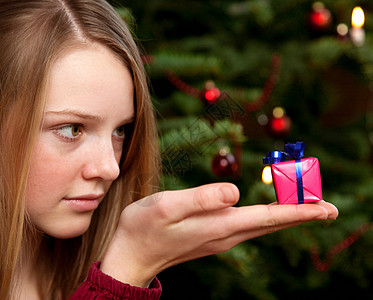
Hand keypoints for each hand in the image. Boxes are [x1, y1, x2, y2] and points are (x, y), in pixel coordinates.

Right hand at [101, 183, 337, 286]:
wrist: (131, 256)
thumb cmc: (144, 227)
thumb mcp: (167, 206)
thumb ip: (202, 198)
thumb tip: (236, 191)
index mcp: (220, 225)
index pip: (269, 216)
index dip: (299, 211)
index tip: (326, 208)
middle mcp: (226, 234)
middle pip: (273, 224)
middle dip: (302, 215)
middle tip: (328, 208)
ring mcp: (220, 238)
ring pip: (263, 226)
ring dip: (287, 216)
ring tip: (307, 207)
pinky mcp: (212, 237)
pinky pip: (250, 226)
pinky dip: (268, 218)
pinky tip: (270, 213)